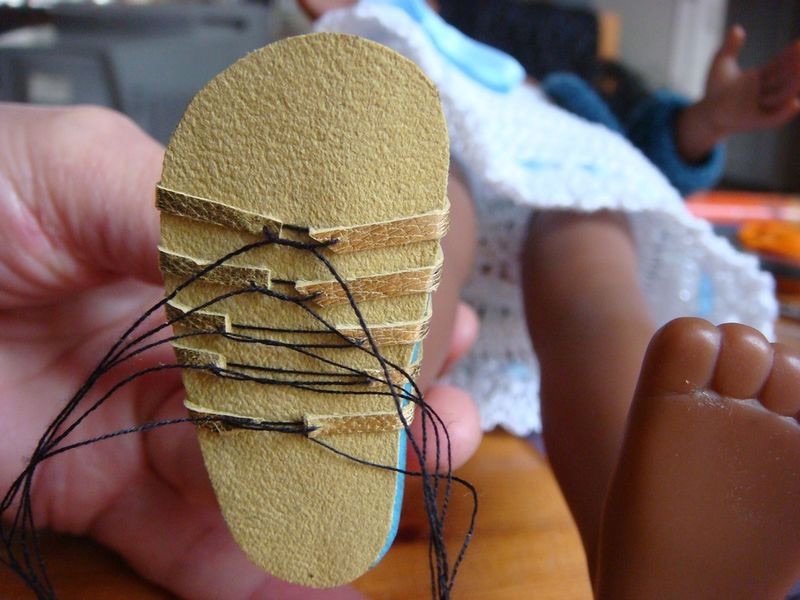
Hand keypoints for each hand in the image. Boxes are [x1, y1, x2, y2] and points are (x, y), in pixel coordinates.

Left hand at [0, 103, 479, 597]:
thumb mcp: (72, 168)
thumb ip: (189, 209)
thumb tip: (305, 251)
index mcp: (182, 256)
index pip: (305, 293)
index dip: (376, 318)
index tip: (440, 336)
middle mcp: (177, 338)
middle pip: (296, 387)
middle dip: (377, 412)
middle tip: (444, 427)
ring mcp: (140, 422)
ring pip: (255, 472)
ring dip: (329, 497)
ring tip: (392, 508)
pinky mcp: (92, 495)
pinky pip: (185, 543)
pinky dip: (250, 574)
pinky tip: (314, 588)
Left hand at [705, 25, 799, 133]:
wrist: (705, 114)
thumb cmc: (714, 90)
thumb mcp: (722, 65)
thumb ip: (730, 47)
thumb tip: (736, 28)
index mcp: (760, 77)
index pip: (778, 65)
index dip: (789, 56)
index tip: (798, 44)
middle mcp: (764, 92)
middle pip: (783, 79)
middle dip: (795, 69)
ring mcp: (761, 107)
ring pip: (781, 96)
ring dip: (793, 86)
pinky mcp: (756, 122)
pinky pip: (773, 118)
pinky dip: (784, 112)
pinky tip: (794, 104)